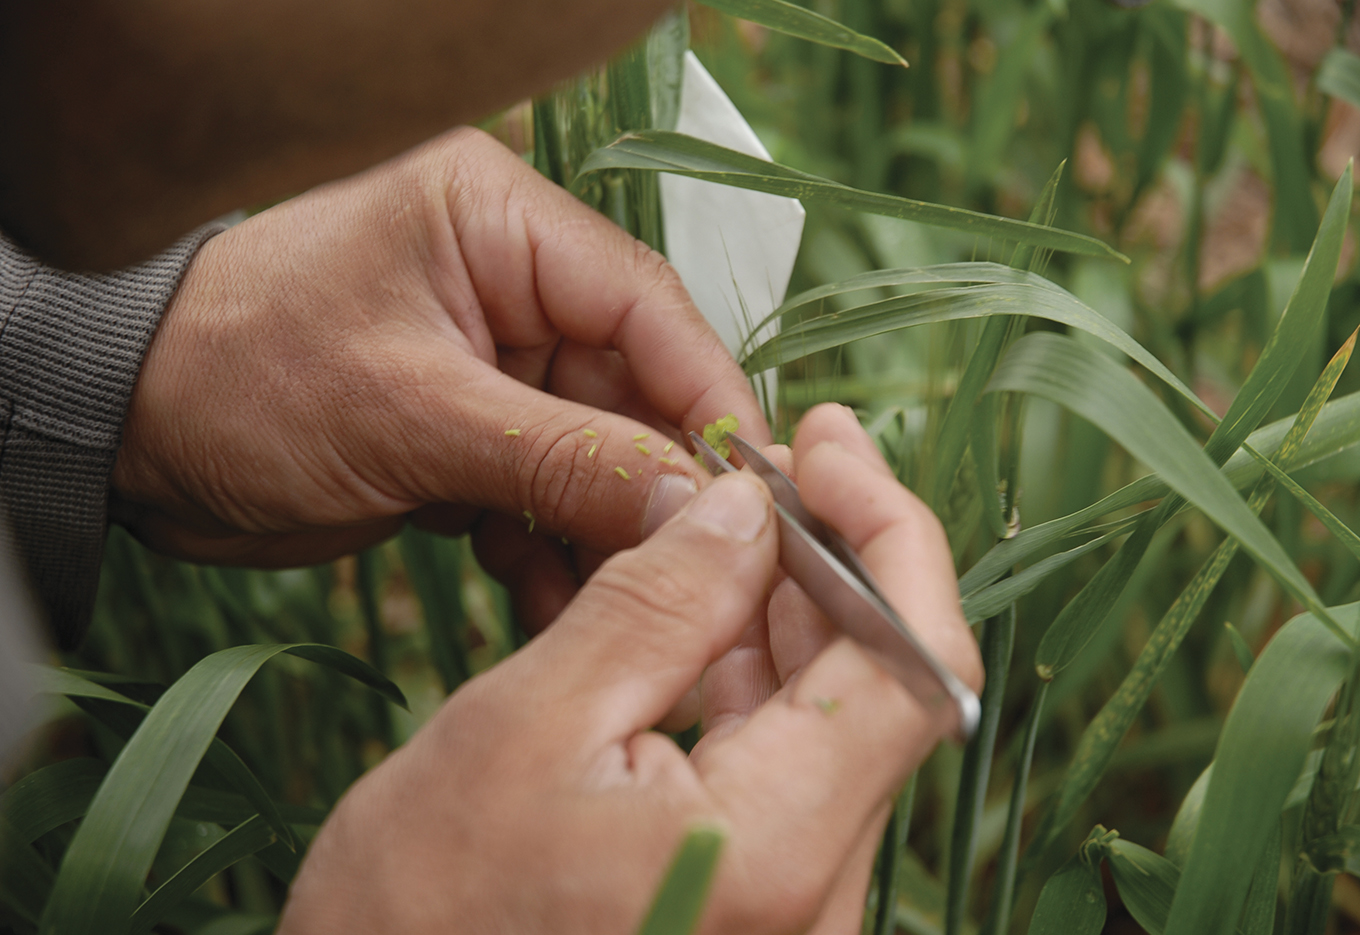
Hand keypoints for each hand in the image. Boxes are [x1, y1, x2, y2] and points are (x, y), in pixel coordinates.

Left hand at [111, 126, 768, 628]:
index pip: (645, 306)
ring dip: (603, 530)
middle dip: (657, 485)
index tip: (757, 489)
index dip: (707, 397)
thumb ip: (563, 458)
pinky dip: (547, 547)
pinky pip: (541, 490)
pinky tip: (546, 598)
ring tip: (614, 603)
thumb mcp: (414, 413)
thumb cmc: (241, 375)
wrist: (122, 433)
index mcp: (500, 224)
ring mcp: (490, 364)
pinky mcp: (466, 432)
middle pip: (630, 388)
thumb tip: (695, 507)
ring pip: (592, 452)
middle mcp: (509, 285)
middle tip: (701, 572)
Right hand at [276, 404, 982, 934]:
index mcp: (769, 854)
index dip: (890, 538)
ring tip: (737, 515)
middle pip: (883, 688)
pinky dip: (756, 673)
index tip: (828, 446)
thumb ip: (656, 605)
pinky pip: (787, 765)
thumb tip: (745, 507)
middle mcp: (811, 898)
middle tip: (775, 461)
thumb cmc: (417, 907)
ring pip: (837, 719)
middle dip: (837, 555)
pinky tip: (710, 604)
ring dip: (795, 606)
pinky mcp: (752, 900)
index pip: (910, 669)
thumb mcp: (528, 724)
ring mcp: (788, 907)